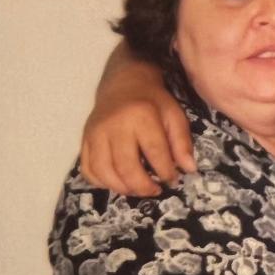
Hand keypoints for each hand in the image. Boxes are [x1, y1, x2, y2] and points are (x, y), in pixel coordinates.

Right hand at [80, 57, 193, 195]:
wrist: (124, 83)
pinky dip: (101, 183)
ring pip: (103, 172)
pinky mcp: (84, 139)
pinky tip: (118, 183)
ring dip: (122, 188)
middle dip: (143, 186)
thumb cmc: (153, 102)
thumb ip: (182, 142)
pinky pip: (88, 169)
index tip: (173, 180)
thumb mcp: (174, 116)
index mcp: (141, 116)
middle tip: (155, 190)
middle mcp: (114, 126)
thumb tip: (189, 169)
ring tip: (138, 190)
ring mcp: (95, 133)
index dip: (166, 172)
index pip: (154, 152)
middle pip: (125, 167)